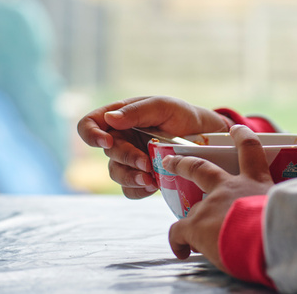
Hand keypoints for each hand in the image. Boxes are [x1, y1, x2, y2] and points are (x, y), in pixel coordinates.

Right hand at [77, 96, 232, 197]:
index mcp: (120, 117)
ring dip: (131, 177)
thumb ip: (137, 111)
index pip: (89, 124)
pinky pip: (129, 189)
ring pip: (116, 173)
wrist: (206, 136)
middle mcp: (121, 138)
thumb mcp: (163, 106)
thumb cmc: (183, 115)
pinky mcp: (141, 176)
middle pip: (108, 152)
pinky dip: (138, 190)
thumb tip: (110, 119)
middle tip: (146, 162)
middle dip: (126, 158)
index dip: (91, 134)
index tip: (106, 142)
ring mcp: (130, 159)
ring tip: (151, 179)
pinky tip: (153, 186)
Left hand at [165, 125, 273, 268]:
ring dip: (195, 222)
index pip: (250, 149)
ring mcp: (210, 204)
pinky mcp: (196, 224)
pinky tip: (183, 251)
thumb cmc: (284, 226)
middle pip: (201, 168)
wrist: (268, 239)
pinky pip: (178, 232)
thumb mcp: (285, 208)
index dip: (242, 137)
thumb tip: (277, 218)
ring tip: (193, 238)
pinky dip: (178, 242)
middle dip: (184, 164)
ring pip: (193, 209)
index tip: (235, 129)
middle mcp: (230, 187)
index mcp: (256, 181)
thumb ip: (276, 207)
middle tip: (172, 161)